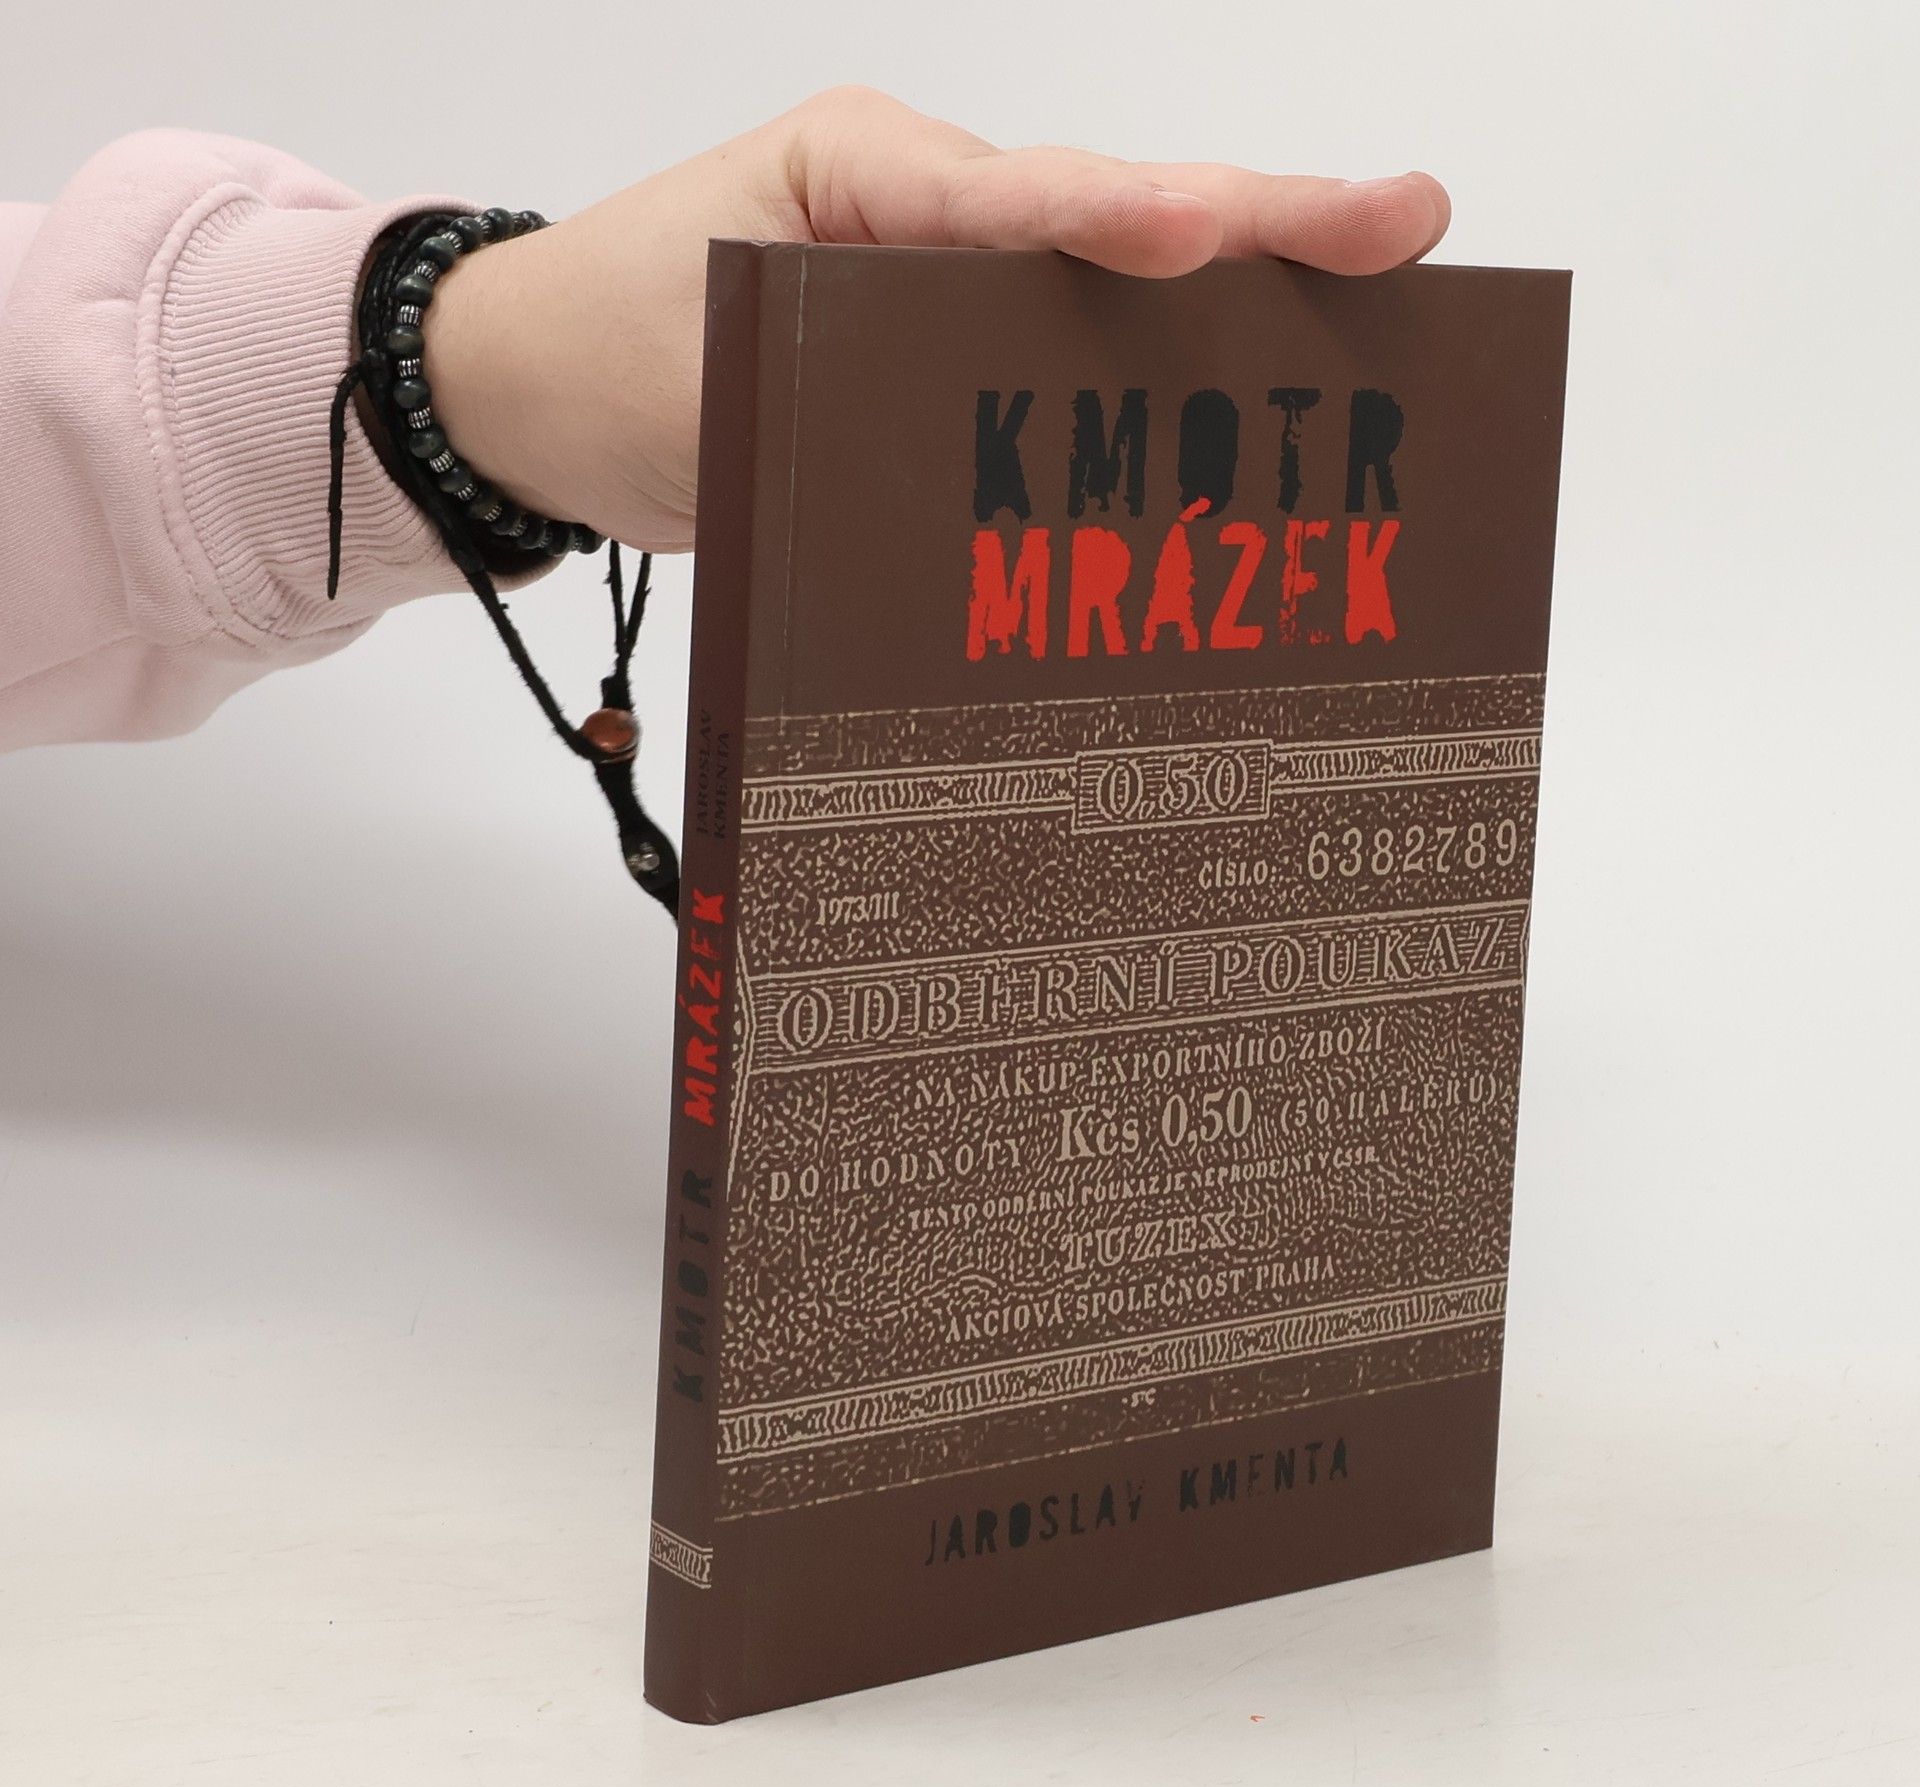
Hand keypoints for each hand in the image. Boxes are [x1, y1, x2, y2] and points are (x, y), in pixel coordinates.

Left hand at [424, 87, 1450, 553]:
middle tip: (1404, 223)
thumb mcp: (696, 362)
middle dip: (1262, 225)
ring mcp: (942, 278)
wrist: (534, 391)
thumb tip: (984, 468)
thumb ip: (831, 387)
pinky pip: (1065, 354)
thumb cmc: (599, 349)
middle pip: (1113, 216)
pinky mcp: (940, 354)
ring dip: (1239, 301)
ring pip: (1111, 284)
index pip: (1016, 196)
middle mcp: (924, 210)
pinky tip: (1248, 406)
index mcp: (864, 173)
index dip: (1126, 222)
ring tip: (1379, 305)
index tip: (1216, 235)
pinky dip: (1157, 378)